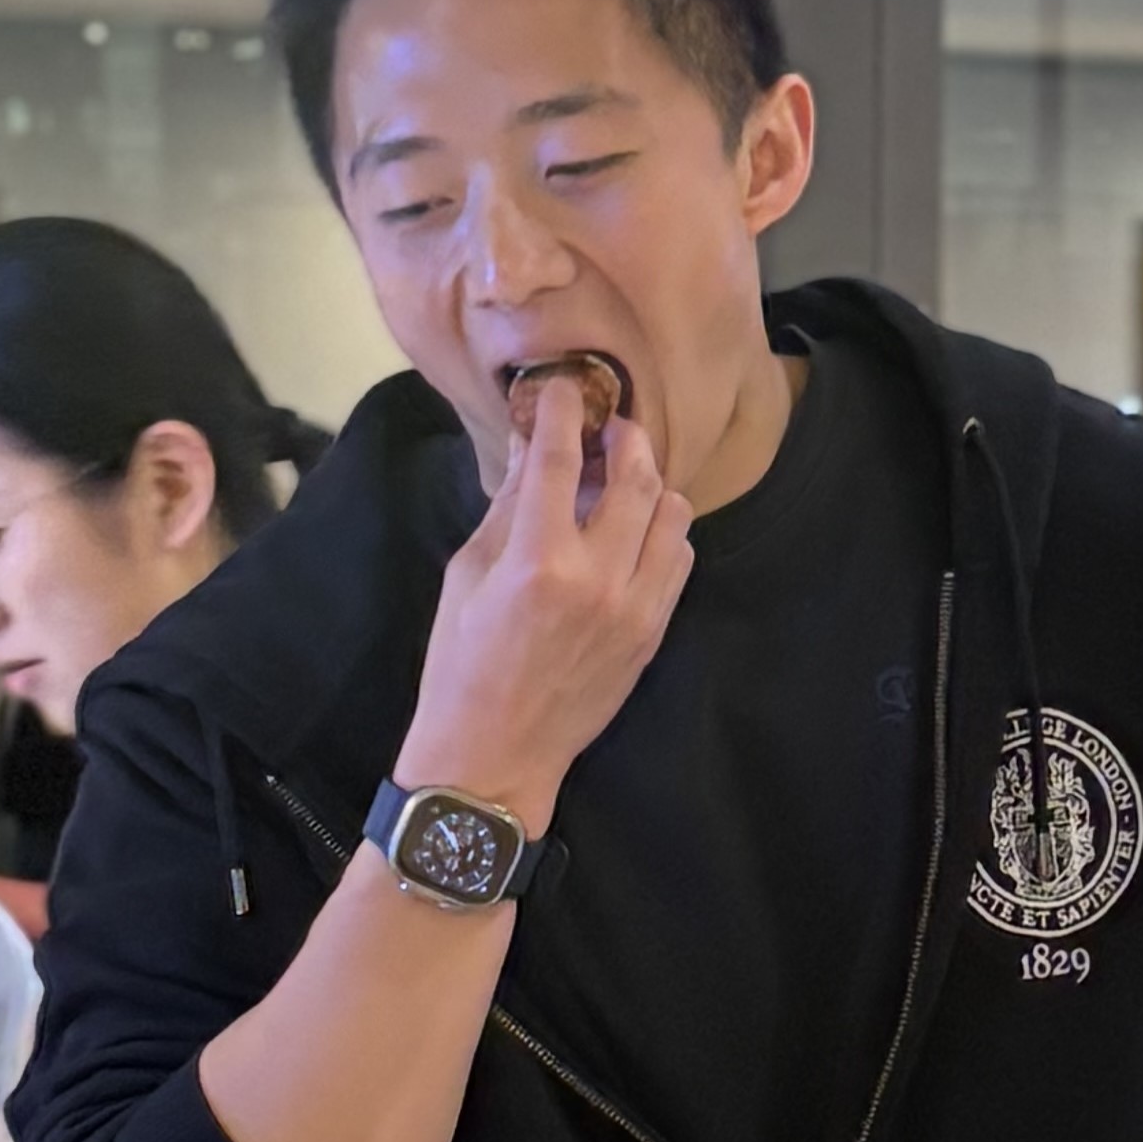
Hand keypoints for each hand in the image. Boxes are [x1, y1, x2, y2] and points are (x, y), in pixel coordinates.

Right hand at [402, 394, 692, 829]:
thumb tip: (533, 445)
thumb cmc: (462, 663)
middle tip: (605, 431)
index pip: (562, 456)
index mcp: (538, 559)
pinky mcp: (652, 633)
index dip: (567, 409)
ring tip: (621, 483)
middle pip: (636, 475)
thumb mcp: (468, 574)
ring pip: (672, 514)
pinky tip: (633, 533)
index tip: (566, 388)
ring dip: (650, 484)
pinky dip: (663, 532)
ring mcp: (634, 608)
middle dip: (622, 438)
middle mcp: (597, 578)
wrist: (495, 753)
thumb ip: (508, 506)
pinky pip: (679, 559)